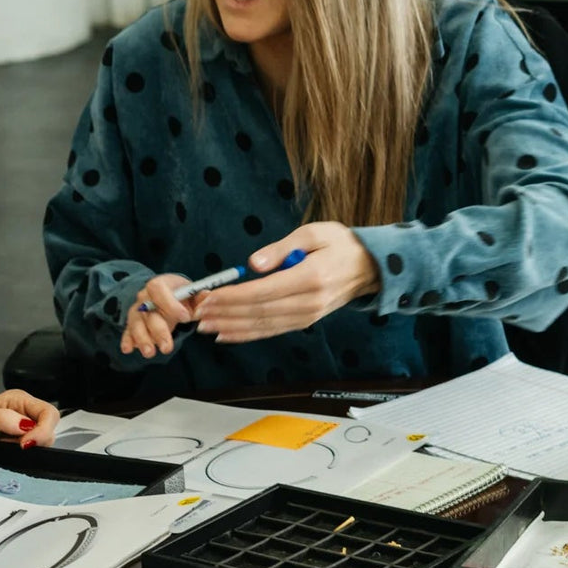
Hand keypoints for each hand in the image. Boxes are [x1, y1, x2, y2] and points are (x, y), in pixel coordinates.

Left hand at [0, 389, 59, 454]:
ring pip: (45, 442)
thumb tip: (23, 425)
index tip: (26, 442)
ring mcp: (23, 431)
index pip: (47, 412)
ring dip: (32, 449)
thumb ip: (0, 418)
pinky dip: (27, 457)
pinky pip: (34, 452)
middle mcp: (23, 413)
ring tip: (9, 449)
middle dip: (39, 439)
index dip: (42, 429)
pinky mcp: (20, 446)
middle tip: (20, 448)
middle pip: (50, 427)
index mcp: (17, 400)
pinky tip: (12, 456)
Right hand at [121, 273, 195, 358]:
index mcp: (159, 285)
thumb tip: (208, 296)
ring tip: (150, 353)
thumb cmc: (180, 294)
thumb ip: (200, 297)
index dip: (170, 304)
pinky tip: (128, 349)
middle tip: (167, 347)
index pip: (158, 290)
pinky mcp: (133, 323)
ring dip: (142, 339)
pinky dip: (127, 340)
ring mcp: (137, 310)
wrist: (167, 294)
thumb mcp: (191, 293)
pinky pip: (128, 331)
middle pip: (147, 312)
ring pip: (136, 323)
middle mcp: (144, 297)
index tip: (186, 318)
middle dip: (157, 331)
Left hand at [194, 222, 380, 342]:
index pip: (263, 291)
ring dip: (230, 327)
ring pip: (262, 325)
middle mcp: (309, 302)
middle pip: (258, 311)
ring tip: (204, 326)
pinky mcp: (305, 321)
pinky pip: (271, 330)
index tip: (209, 296)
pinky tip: (226, 334)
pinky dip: (247, 334)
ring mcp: (308, 315)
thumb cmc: (340, 244)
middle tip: (197, 313)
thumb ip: (281, 248)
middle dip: (224, 313)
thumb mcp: (313, 233)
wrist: (370, 267)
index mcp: (311, 277)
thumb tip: (252, 264)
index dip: (232, 296)